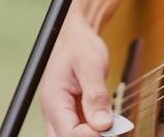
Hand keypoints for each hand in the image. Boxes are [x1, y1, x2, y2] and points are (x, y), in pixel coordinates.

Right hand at [40, 8, 113, 136]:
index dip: (92, 135)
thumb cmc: (80, 46)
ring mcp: (60, 115)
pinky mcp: (70, 115)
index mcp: (53, 99)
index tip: (110, 126)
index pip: (68, 133)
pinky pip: (79, 131)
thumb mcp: (91, 64)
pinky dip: (94, 130)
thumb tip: (103, 125)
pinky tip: (107, 120)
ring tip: (109, 120)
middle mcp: (53, 111)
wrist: (75, 37)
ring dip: (92, 134)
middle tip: (110, 127)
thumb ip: (96, 95)